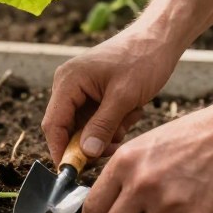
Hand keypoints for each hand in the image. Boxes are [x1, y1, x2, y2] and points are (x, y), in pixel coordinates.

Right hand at [43, 31, 178, 164]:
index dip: (61, 151)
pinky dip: (114, 124)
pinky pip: (97, 120)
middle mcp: (69, 85)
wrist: (159, 39)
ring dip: (107, 133)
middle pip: (68, 129)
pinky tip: (131, 111)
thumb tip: (86, 155)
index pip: (53, 124)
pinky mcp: (95, 94)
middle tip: (114, 147)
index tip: (74, 173)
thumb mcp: (123, 97)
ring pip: (85, 128)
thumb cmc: (142, 60)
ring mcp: (81, 90)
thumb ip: (102, 127)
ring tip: (129, 118)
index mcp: (68, 81)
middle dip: (91, 142)